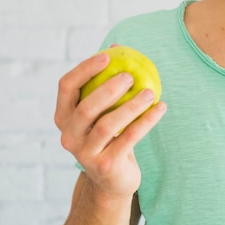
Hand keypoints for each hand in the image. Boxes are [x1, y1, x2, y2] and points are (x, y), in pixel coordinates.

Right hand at [54, 51, 166, 199]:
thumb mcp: (103, 108)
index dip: (85, 69)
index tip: (107, 56)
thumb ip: (104, 80)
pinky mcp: (105, 166)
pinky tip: (161, 107)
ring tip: (150, 92)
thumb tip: (117, 45)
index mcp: (63, 116)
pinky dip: (147, 120)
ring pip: (107, 125)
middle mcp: (68, 136)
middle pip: (85, 108)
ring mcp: (85, 154)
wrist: (113, 178)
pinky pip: (129, 138)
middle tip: (130, 76)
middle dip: (108, 89)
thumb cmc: (109, 132)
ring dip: (131, 106)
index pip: (66, 87)